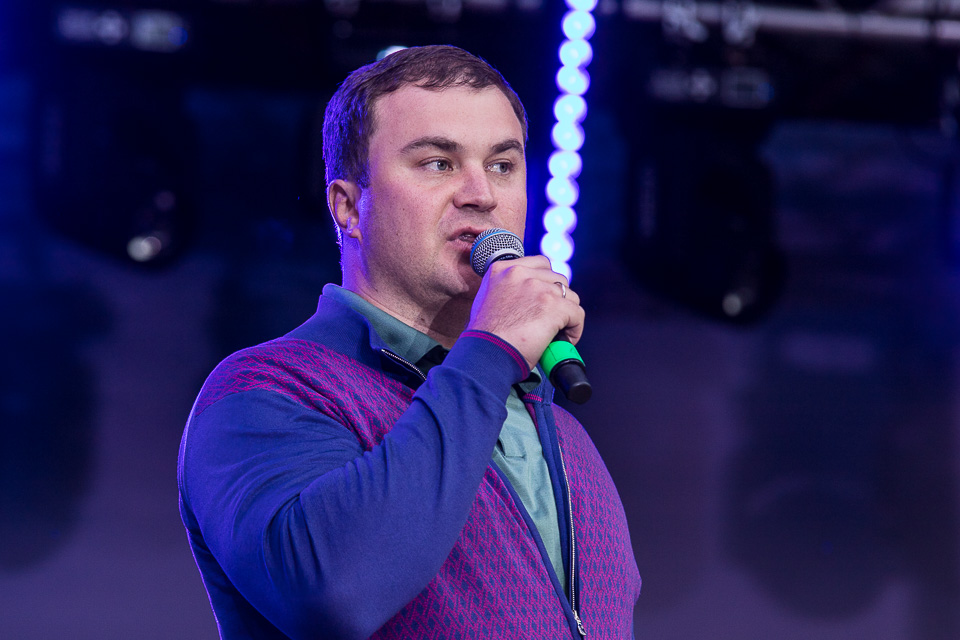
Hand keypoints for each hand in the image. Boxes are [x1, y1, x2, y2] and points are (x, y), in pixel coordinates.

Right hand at [465, 256, 583, 370]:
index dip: (547, 283)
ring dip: (567, 314)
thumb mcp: (486, 299)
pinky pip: (577, 314)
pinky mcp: (553, 306)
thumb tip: (526, 296)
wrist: (486, 354)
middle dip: (558, 300)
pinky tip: (563, 340)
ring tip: (556, 332)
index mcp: (502, 269)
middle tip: (549, 319)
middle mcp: (520, 273)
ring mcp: (538, 288)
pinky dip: (575, 329)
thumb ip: (507, 289)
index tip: (544, 300)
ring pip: (570, 296)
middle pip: (558, 279)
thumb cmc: (484, 336)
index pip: (540, 264)